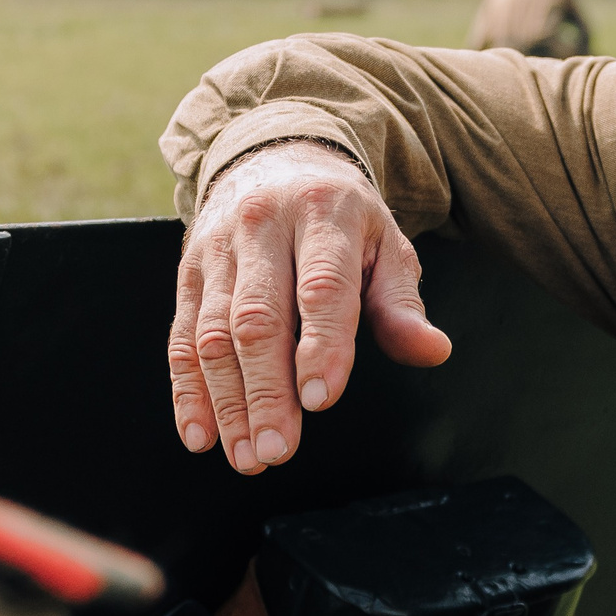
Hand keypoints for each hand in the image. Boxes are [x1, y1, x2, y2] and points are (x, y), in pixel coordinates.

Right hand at [169, 141, 452, 471]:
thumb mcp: (385, 244)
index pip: (321, 286)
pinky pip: (181, 335)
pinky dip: (187, 390)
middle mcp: (262, 225)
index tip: (321, 401)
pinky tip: (200, 435)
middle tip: (276, 451)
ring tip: (247, 457)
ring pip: (214, 332)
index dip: (321, 344)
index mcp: (324, 213)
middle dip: (266, 391)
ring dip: (227, 402)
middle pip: (258, 317)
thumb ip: (401, 303)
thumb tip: (433, 352)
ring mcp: (217, 247)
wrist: (276, 158)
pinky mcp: (188, 270)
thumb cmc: (342, 218)